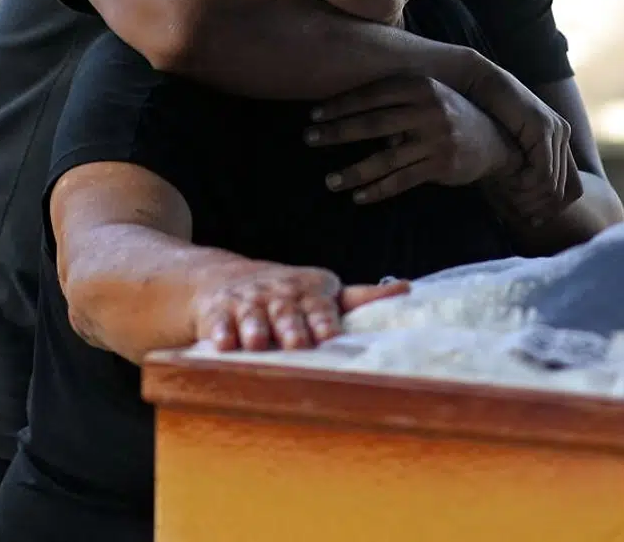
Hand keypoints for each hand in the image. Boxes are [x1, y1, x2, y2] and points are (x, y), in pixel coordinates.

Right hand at [191, 261, 408, 351]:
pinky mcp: (217, 311)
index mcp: (310, 290)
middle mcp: (279, 294)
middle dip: (291, 326)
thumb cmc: (288, 294)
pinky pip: (218, 323)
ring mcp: (247, 302)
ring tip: (256, 344)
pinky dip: (219, 332)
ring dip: (255, 329)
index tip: (329, 335)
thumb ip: (361, 297)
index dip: (324, 320)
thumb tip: (406, 288)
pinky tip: (222, 344)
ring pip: (252, 316)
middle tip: (296, 344)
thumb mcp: (323, 291)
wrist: (223, 278)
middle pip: (287, 311)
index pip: (320, 306)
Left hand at [308, 76, 520, 202]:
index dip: (341, 105)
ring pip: (385, 159)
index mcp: (421, 87)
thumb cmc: (449, 115)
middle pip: (373, 123)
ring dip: (353, 171)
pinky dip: (378, 190)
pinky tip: (358, 196)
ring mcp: (436, 140)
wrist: (493, 140)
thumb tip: (349, 113)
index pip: (373, 94)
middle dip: (338, 132)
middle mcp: (429, 110)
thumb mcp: (427, 97)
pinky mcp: (441, 166)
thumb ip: (396, 101)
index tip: (314, 115)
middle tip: (310, 138)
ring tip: (330, 181)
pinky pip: (401, 181)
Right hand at [460, 60, 581, 219]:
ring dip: (529, 198)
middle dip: (540, 208)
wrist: (477, 86)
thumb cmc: (484, 121)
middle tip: (520, 216)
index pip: (574, 188)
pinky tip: (508, 183)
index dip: (553, 209)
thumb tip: (534, 219)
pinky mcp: (543, 128)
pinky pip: (542, 172)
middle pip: (566, 191)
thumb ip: (522, 176)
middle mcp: (563, 134)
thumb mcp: (508, 154)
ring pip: (553, 185)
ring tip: (509, 199)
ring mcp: (557, 130)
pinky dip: (525, 185)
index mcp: (559, 140)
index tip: (532, 221)